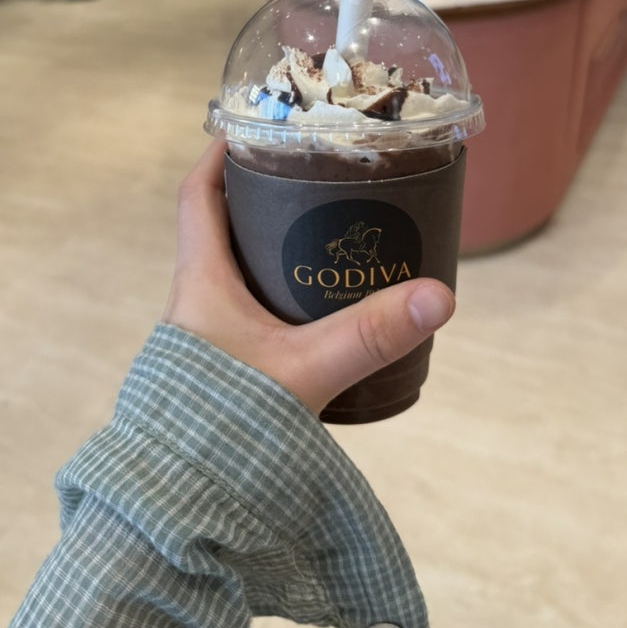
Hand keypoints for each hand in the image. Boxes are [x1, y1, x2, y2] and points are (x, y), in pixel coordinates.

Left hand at [163, 143, 454, 413]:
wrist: (186, 501)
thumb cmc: (224, 424)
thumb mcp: (304, 370)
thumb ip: (369, 335)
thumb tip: (440, 295)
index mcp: (201, 279)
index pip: (196, 195)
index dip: (219, 153)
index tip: (253, 126)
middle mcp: (198, 298)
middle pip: (224, 224)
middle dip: (265, 194)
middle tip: (317, 177)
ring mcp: (210, 333)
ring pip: (241, 268)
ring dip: (277, 245)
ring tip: (331, 230)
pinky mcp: (226, 364)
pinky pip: (253, 308)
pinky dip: (284, 292)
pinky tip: (323, 303)